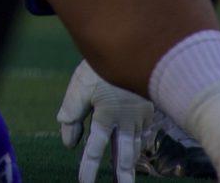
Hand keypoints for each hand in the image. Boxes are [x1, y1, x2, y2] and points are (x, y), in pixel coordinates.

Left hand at [59, 61, 154, 181]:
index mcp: (106, 117)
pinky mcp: (150, 111)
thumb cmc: (102, 69)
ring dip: (133, 164)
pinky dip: (142, 146)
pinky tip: (140, 151)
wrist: (135, 49)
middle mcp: (126, 122)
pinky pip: (146, 135)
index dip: (88, 167)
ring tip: (128, 178)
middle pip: (125, 156)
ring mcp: (142, 118)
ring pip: (137, 147)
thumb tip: (69, 141)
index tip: (84, 182)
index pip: (95, 149)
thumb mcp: (80, 87)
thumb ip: (72, 112)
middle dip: (122, 176)